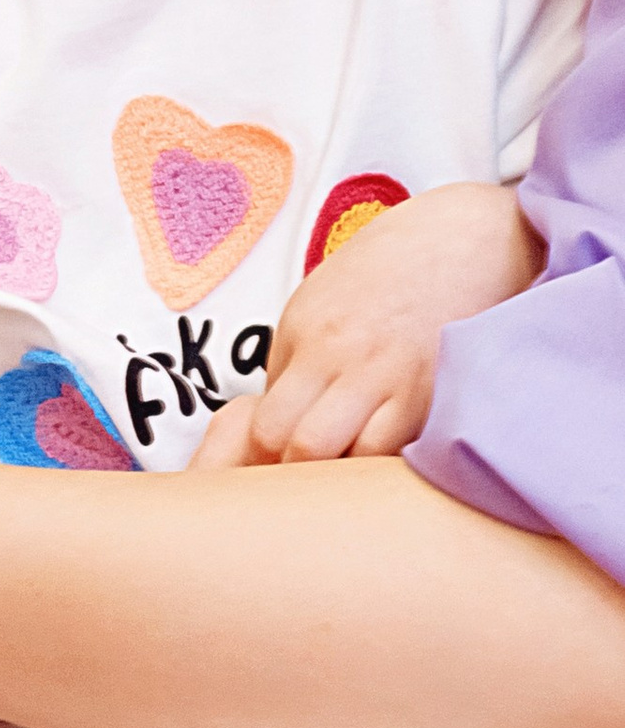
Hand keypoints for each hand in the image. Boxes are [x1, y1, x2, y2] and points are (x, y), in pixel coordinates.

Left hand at [219, 183, 542, 466]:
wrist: (465, 240)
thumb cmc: (388, 275)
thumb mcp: (322, 304)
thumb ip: (297, 364)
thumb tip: (276, 432)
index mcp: (302, 330)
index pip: (261, 422)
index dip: (262, 458)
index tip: (273, 472)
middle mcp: (337, 354)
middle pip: (290, 445)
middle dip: (292, 476)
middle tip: (308, 487)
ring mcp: (388, 376)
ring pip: (341, 457)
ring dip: (342, 476)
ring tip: (351, 481)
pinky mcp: (434, 393)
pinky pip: (396, 454)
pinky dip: (387, 469)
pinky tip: (390, 466)